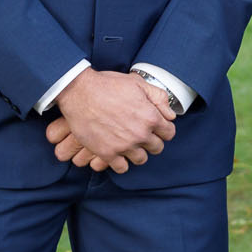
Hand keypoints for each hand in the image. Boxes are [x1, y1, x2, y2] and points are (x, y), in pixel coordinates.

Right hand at [44, 67, 178, 170]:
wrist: (80, 92)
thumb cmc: (108, 85)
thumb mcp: (137, 83)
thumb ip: (158, 97)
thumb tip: (170, 115)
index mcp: (150, 116)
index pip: (169, 133)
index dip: (164, 129)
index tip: (156, 127)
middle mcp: (140, 134)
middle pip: (157, 148)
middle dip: (152, 141)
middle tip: (141, 134)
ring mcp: (124, 146)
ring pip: (141, 159)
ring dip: (137, 152)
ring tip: (129, 144)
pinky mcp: (108, 154)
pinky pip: (122, 168)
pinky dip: (121, 162)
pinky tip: (117, 152)